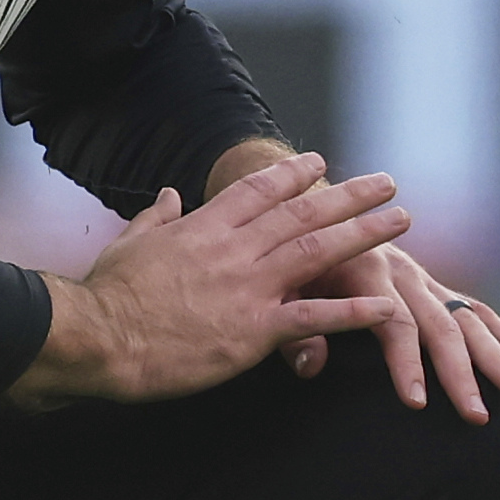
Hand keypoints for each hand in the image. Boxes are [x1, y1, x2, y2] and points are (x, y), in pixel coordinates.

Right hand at [13, 149, 410, 407]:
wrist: (99, 337)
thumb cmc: (106, 296)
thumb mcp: (128, 244)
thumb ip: (155, 218)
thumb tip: (168, 195)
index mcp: (203, 228)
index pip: (258, 191)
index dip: (293, 174)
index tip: (319, 162)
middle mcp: (233, 250)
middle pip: (302, 212)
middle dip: (349, 195)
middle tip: (386, 182)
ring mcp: (247, 288)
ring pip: (318, 251)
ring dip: (365, 234)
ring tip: (400, 221)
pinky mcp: (253, 331)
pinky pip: (314, 318)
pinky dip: (354, 312)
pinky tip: (386, 307)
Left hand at [280, 237, 499, 420]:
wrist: (306, 211)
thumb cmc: (287, 261)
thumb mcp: (280, 290)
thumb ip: (293, 329)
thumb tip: (310, 367)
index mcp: (366, 268)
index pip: (394, 321)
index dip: (405, 362)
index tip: (418, 402)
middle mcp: (403, 272)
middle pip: (441, 325)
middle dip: (462, 373)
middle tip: (477, 416)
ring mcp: (425, 281)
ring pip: (469, 319)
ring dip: (499, 358)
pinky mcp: (435, 288)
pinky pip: (479, 313)